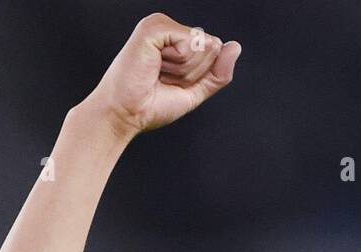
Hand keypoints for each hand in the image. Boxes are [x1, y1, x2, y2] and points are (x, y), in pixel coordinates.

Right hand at [87, 12, 240, 138]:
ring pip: (202, 44)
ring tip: (157, 74)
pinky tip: (155, 65)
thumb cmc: (151, 105)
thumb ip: (218, 73)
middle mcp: (169, 30)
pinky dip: (178, 61)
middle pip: (212, 46)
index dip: (201, 75)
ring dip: (185, 70)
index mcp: (177, 41)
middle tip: (164, 80)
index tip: (172, 84)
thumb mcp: (195, 91)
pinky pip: (190, 42)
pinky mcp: (153, 27)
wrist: (125, 115)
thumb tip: (235, 47)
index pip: (216, 50)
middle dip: (194, 72)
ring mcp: (160, 25)